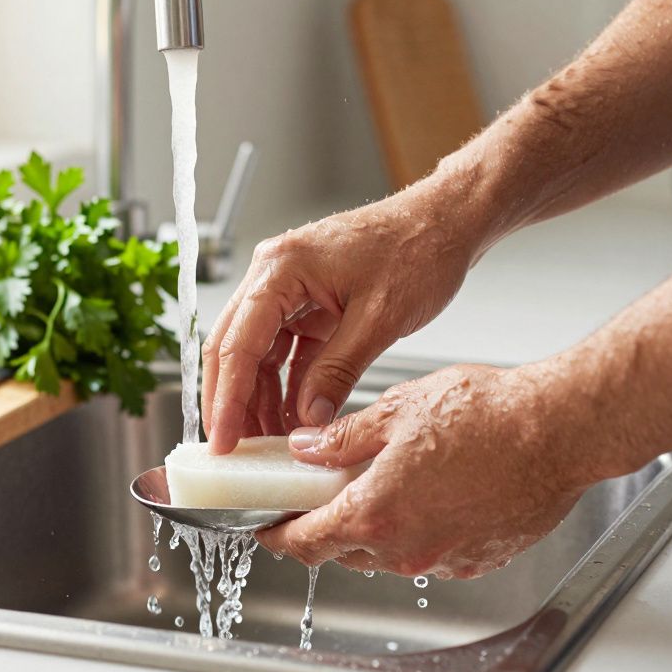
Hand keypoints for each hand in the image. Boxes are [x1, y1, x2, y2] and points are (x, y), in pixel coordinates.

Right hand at [201, 185, 479, 452]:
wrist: (446, 222)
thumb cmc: (418, 249)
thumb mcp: (379, 319)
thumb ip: (338, 370)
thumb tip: (309, 418)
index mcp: (280, 269)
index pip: (238, 343)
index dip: (228, 398)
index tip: (226, 440)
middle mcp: (274, 275)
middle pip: (234, 348)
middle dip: (232, 402)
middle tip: (234, 449)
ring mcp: (289, 289)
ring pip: (257, 354)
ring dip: (260, 398)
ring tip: (269, 441)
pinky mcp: (308, 303)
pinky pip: (286, 351)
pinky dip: (288, 385)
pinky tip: (294, 418)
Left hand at [255, 364, 600, 578]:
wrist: (560, 430)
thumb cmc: (488, 415)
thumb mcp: (397, 411)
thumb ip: (342, 438)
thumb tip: (305, 448)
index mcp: (375, 513)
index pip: (305, 542)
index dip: (277, 534)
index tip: (265, 525)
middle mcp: (406, 548)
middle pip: (344, 549)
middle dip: (325, 524)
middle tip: (318, 491)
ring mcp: (445, 559)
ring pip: (387, 552)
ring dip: (374, 524)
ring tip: (380, 479)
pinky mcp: (478, 559)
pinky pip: (430, 551)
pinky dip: (417, 528)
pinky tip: (429, 490)